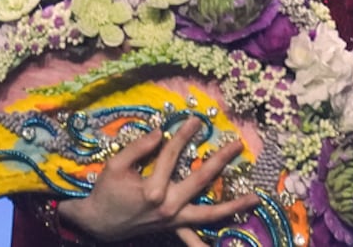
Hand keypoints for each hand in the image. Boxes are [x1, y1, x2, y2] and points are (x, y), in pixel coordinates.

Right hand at [57, 116, 260, 241]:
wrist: (97, 225)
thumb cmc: (106, 192)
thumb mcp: (116, 165)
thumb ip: (139, 148)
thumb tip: (161, 133)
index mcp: (153, 190)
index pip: (173, 155)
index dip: (184, 135)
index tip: (196, 119)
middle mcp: (168, 208)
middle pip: (200, 179)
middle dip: (220, 160)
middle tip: (237, 144)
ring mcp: (173, 221)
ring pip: (208, 215)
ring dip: (233, 205)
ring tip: (255, 197)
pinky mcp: (173, 229)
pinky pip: (194, 240)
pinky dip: (208, 244)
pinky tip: (228, 246)